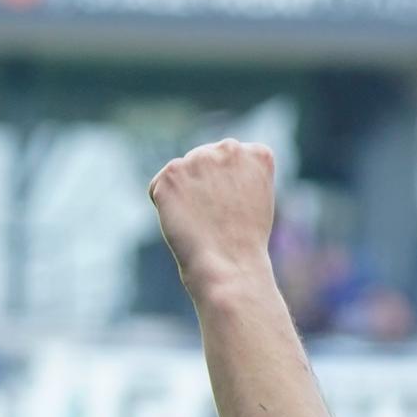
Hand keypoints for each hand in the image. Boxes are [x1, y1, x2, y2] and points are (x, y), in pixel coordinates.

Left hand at [148, 138, 278, 288]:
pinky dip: (164, 205)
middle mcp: (230, 148)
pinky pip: (158, 187)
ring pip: (181, 173)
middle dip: (204, 186)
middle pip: (204, 160)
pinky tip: (183, 221)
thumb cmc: (245, 243)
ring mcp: (199, 158)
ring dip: (184, 195)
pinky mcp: (171, 173)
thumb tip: (207, 169)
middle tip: (216, 219)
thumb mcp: (258, 199)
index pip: (232, 159)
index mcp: (258, 153)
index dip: (230, 187)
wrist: (230, 268)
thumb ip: (239, 174)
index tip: (237, 210)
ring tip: (201, 222)